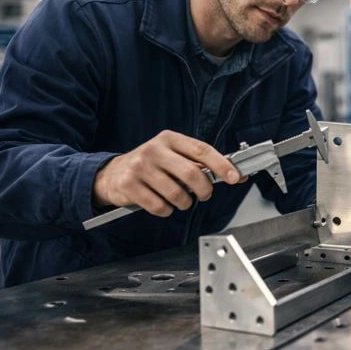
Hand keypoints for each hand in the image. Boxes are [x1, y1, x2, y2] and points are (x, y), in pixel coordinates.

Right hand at [93, 130, 243, 216]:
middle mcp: (154, 150)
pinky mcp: (129, 186)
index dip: (221, 164)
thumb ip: (203, 164)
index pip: (201, 150)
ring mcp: (140, 167)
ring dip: (185, 203)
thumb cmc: (152, 165)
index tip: (234, 177)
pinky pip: (160, 207)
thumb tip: (237, 175)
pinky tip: (163, 204)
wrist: (113, 173)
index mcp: (169, 139)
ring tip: (180, 199)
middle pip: (191, 174)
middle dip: (205, 190)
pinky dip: (167, 210)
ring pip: (177, 194)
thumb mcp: (175, 156)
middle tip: (205, 194)